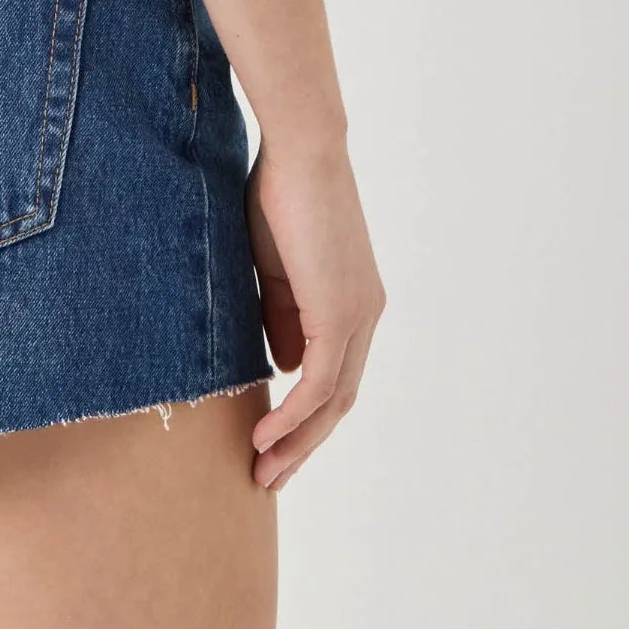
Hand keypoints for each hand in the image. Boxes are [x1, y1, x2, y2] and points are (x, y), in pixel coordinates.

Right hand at [245, 137, 384, 490]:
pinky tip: (267, 436)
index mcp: (353, 302)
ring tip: (262, 471)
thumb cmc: (282, 193)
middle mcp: (366, 315)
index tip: (270, 442)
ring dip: (297, 442)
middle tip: (268, 477)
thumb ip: (283, 315)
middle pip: (340, 401)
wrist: (300, 151)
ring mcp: (357, 316)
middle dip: (303, 445)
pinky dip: (294, 415)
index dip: (305, 415)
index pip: (334, 375)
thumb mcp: (276, 267)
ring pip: (332, 400)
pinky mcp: (340, 312)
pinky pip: (319, 382)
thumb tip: (283, 366)